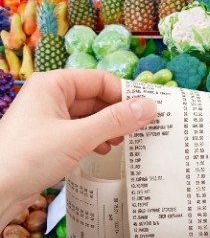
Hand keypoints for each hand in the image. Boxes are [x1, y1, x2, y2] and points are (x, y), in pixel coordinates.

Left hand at [0, 70, 155, 229]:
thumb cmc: (30, 156)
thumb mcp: (78, 136)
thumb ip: (115, 121)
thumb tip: (150, 107)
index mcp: (54, 84)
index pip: (99, 80)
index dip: (123, 94)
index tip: (144, 112)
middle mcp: (53, 96)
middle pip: (96, 99)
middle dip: (116, 115)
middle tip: (136, 130)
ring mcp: (52, 118)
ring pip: (90, 116)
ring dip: (108, 128)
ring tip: (120, 142)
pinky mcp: (52, 137)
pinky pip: (82, 131)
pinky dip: (96, 138)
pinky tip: (103, 150)